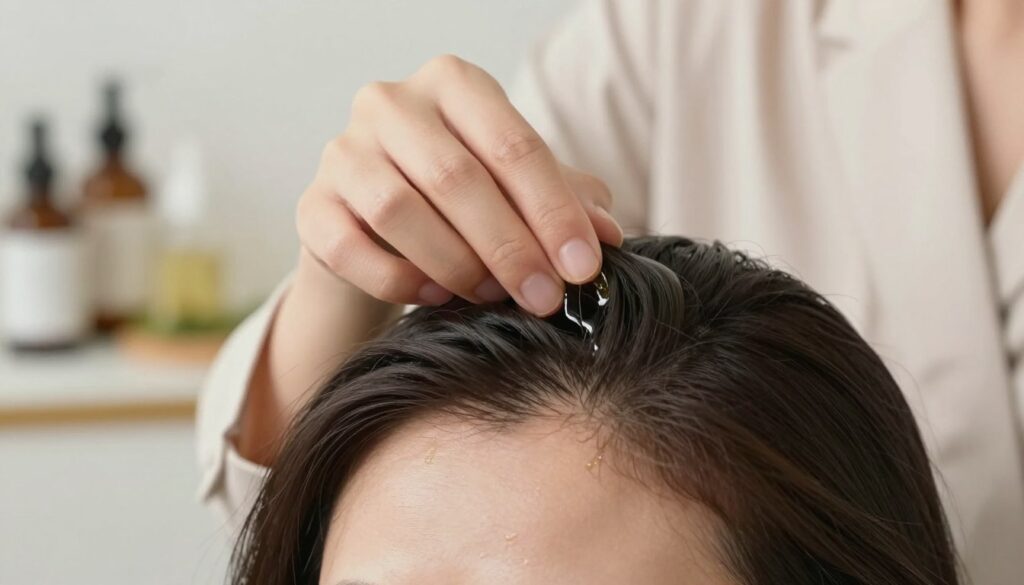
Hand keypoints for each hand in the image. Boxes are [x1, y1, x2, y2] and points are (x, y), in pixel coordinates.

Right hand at [296, 54, 622, 315]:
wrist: (379, 227)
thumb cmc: (462, 201)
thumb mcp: (521, 192)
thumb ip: (566, 204)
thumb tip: (609, 237)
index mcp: (454, 84)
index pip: (514, 144)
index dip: (553, 211)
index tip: (583, 267)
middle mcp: (391, 103)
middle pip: (456, 178)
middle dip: (509, 247)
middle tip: (543, 297)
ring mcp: (342, 151)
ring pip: (397, 211)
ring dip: (454, 263)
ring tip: (489, 295)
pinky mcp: (312, 204)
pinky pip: (349, 247)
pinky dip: (398, 279)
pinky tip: (433, 296)